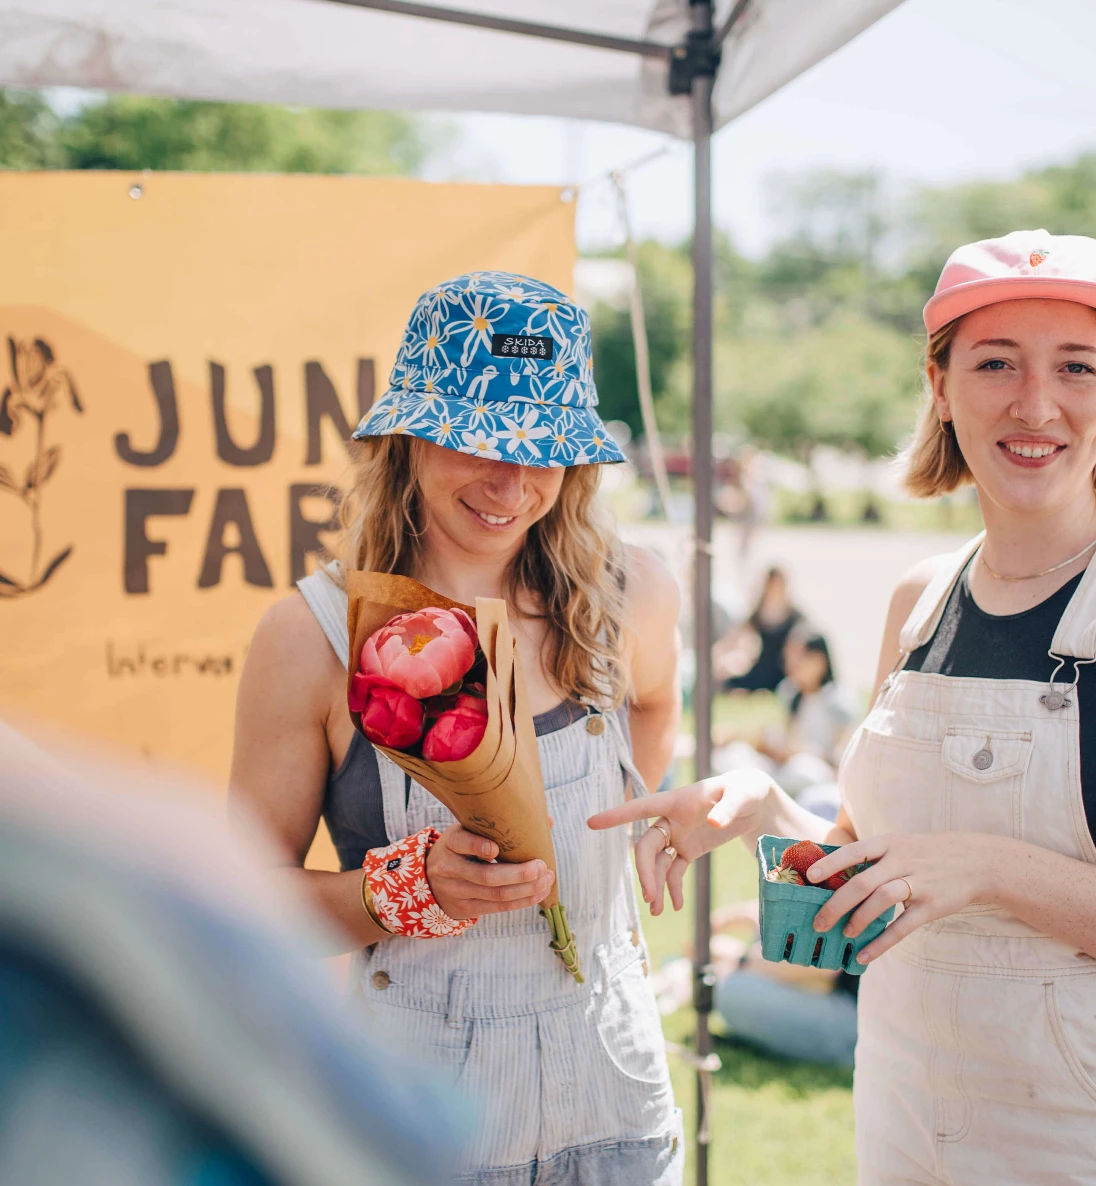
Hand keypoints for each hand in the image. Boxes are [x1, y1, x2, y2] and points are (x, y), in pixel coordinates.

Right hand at [426, 824, 554, 919]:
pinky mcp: (466, 908)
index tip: (496, 848)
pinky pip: (498, 907)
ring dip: (526, 889)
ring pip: (496, 894)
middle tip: (541, 866)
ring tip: (547, 880)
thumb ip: (499, 825)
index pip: (461, 843)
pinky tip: (538, 893)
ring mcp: (457, 891)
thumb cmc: (461, 848)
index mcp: (450, 843)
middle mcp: (450, 868)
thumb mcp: (468, 831)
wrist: (430, 879)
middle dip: (518, 874)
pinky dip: (521, 901)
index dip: (478, 847)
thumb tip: (546, 820)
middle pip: (486, 876)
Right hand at [587, 770, 774, 915]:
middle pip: (647, 846)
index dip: (616, 815)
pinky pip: (675, 870)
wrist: (754, 802)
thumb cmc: (745, 790)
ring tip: (659, 910)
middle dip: (645, 871)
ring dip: (655, 885)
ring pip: (658, 862)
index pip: (640, 808)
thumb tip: (714, 824)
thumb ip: (727, 808)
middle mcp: (671, 819)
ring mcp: (678, 836)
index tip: (592, 823)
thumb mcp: (741, 795)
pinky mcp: (689, 849)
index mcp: (676, 801)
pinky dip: (673, 888)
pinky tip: (675, 905)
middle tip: (649, 897)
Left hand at [806, 831, 1001, 963]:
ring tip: (844, 933)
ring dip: (859, 919)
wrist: (975, 861)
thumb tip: (833, 875)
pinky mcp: (931, 906)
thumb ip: (872, 858)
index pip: (854, 851)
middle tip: (819, 921)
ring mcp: (918, 883)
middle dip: (836, 904)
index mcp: (889, 844)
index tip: (810, 877)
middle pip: (862, 883)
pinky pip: (902, 927)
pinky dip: (881, 943)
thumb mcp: (900, 845)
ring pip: (881, 900)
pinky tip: (864, 955)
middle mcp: (901, 860)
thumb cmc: (925, 854)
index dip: (831, 863)